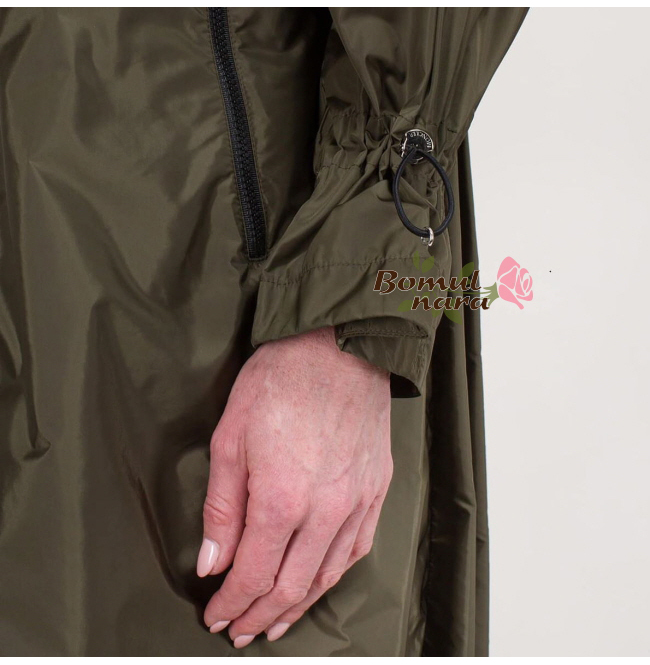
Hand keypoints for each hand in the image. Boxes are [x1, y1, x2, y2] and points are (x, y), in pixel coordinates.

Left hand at [196, 326, 392, 647]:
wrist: (339, 346)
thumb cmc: (283, 379)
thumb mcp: (232, 436)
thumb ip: (223, 506)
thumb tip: (213, 562)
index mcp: (282, 497)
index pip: (253, 574)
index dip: (231, 604)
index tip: (217, 615)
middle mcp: (326, 510)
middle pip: (291, 587)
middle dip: (260, 615)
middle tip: (241, 630)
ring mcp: (357, 502)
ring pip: (327, 576)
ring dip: (298, 606)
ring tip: (276, 622)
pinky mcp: (375, 490)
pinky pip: (357, 549)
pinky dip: (334, 576)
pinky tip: (319, 583)